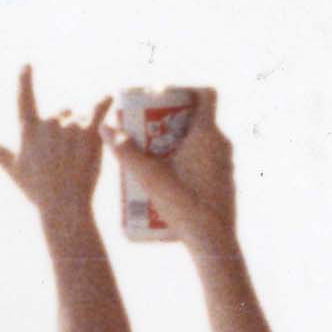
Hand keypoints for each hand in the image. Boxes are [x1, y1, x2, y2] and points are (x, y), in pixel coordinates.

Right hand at [0, 68, 100, 214]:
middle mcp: (49, 122)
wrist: (64, 204)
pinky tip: (109, 97)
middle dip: (65, 127)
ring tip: (81, 156)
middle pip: (61, 112)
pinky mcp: (90, 132)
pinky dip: (104, 103)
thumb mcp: (14, 170)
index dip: (25, 80)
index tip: (26, 65)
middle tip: (66, 155)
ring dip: (82, 129)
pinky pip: (98, 110)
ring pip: (79, 118)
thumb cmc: (37, 190)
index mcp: (29, 129)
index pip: (25, 98)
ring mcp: (70, 126)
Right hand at [107, 92, 237, 250]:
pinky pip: (207, 159)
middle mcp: (222, 144)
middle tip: (149, 127)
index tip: (164, 97)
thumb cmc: (185, 207)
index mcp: (208, 134)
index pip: (206, 93)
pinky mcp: (225, 181)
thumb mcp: (149, 177)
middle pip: (199, 116)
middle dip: (172, 117)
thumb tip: (104, 127)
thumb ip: (125, 152)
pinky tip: (170, 175)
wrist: (214, 243)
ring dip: (180, 139)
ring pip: (203, 139)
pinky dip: (190, 158)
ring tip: (155, 152)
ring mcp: (227, 163)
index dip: (186, 88)